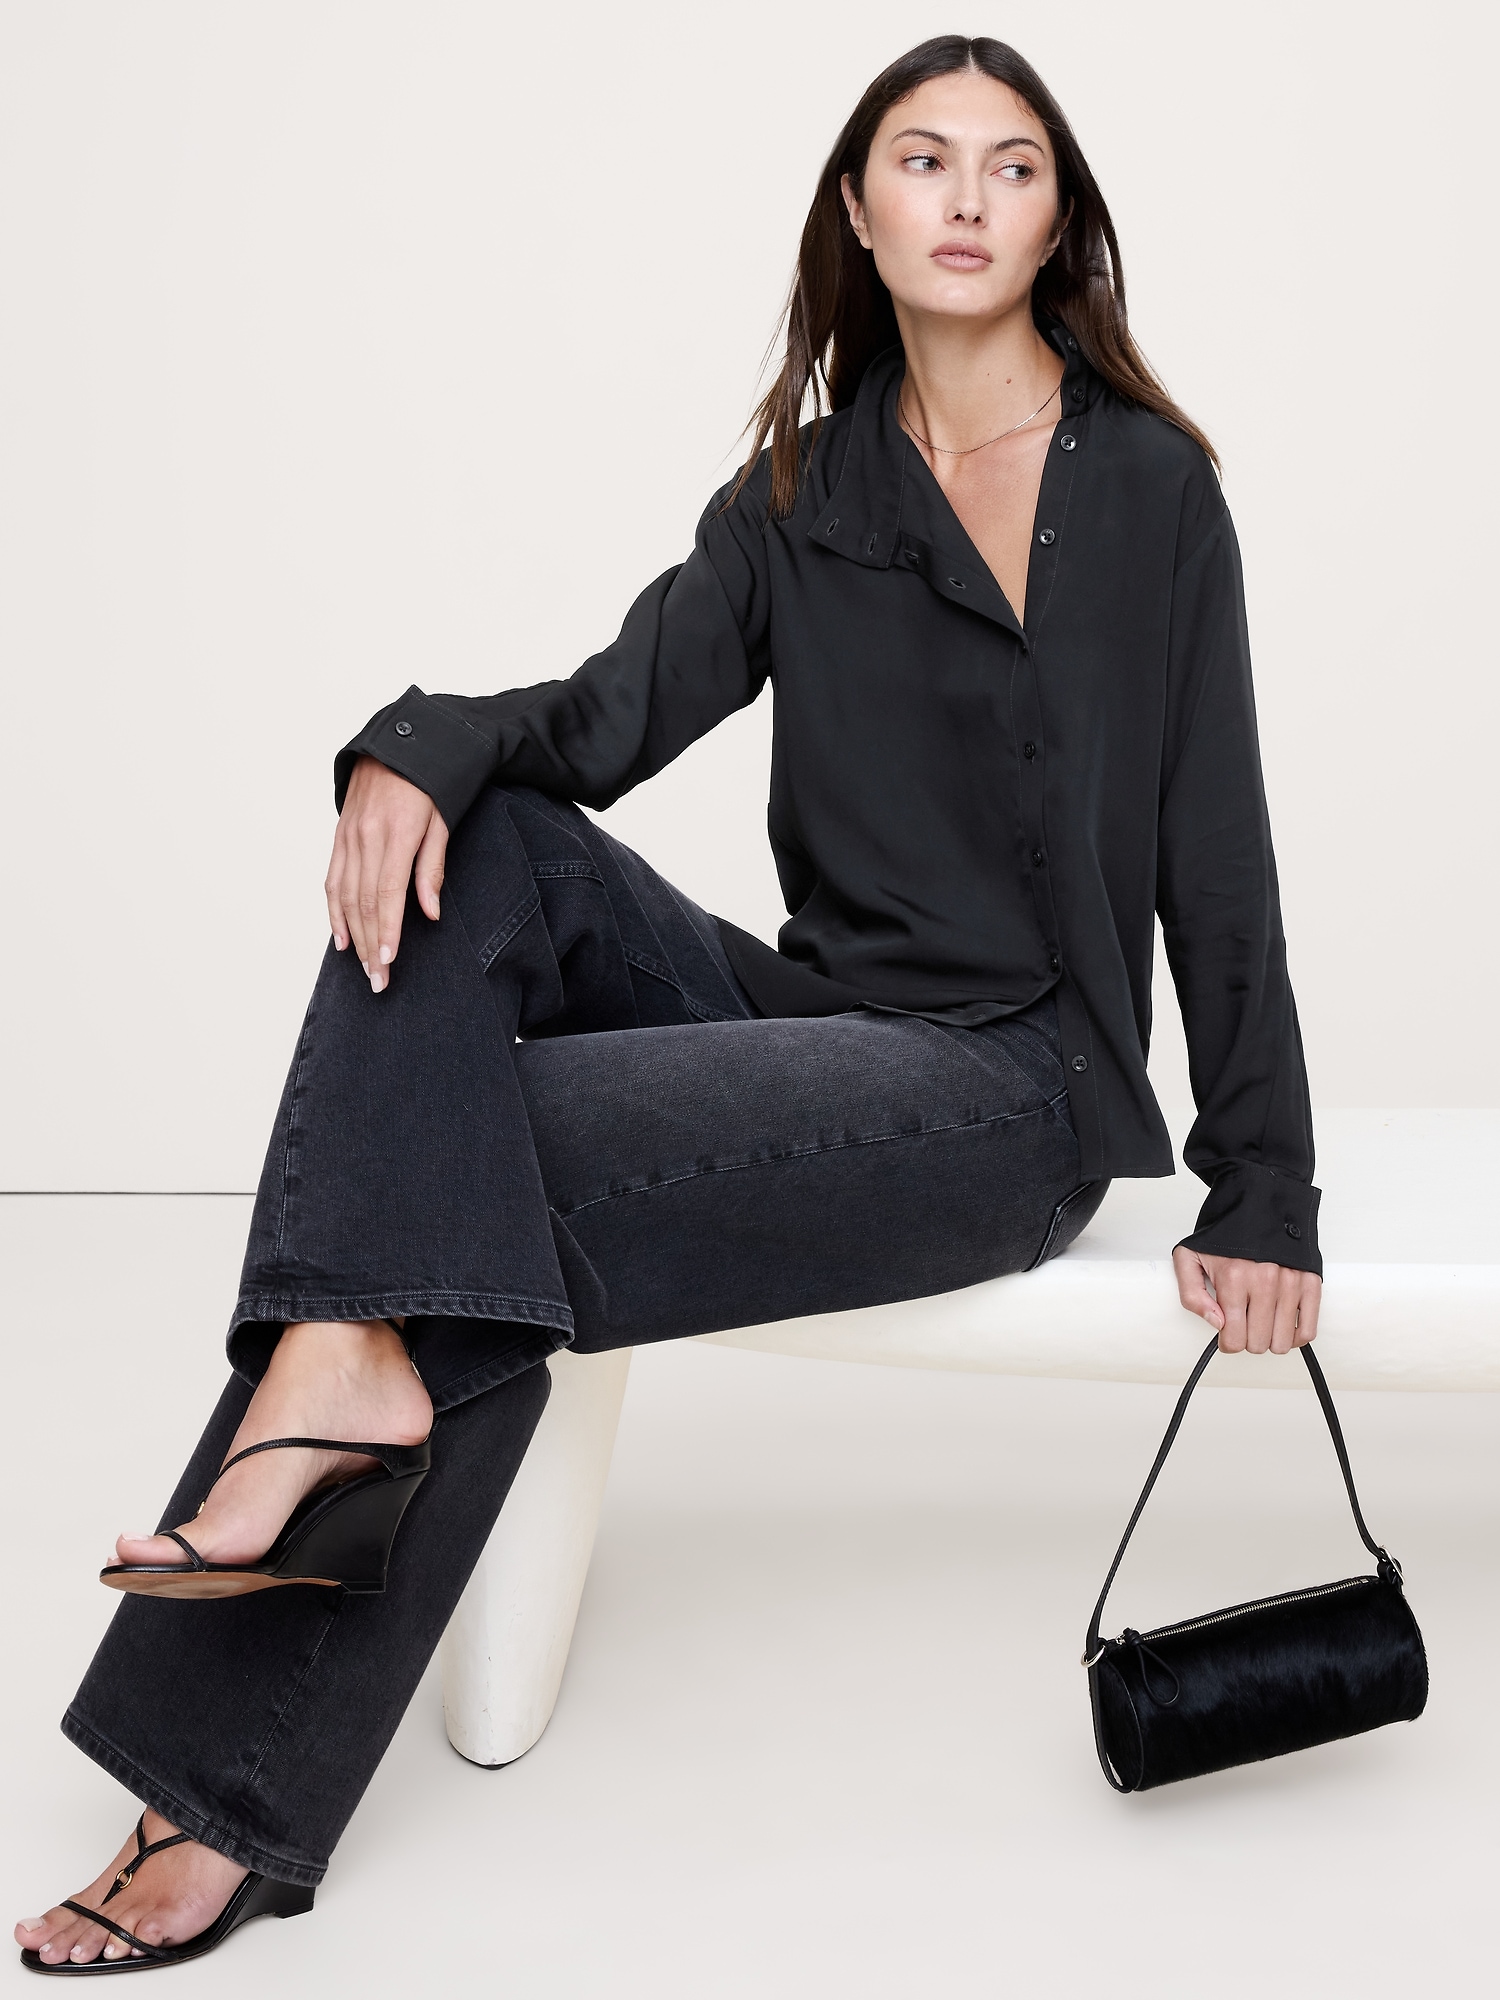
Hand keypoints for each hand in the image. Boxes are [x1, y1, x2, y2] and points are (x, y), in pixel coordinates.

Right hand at [324, 757, 447, 991]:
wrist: (399, 741)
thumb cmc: (431, 781)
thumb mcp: (442, 821)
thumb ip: (432, 868)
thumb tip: (430, 913)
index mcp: (395, 833)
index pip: (388, 893)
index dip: (388, 931)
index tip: (389, 962)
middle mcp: (365, 836)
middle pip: (365, 902)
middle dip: (372, 945)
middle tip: (379, 980)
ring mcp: (348, 835)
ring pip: (346, 895)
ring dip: (354, 935)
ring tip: (364, 966)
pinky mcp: (339, 834)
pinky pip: (332, 878)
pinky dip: (334, 910)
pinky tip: (342, 936)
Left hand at [1172, 1246, 1320, 1354]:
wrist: (1258, 1202)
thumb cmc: (1225, 1232)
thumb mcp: (1188, 1257)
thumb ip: (1191, 1295)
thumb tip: (1217, 1323)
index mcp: (1234, 1278)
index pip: (1234, 1339)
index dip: (1227, 1343)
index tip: (1227, 1334)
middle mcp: (1265, 1281)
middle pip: (1258, 1344)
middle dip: (1247, 1340)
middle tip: (1243, 1323)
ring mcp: (1291, 1283)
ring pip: (1282, 1343)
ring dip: (1270, 1339)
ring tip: (1261, 1321)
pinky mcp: (1310, 1282)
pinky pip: (1308, 1330)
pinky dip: (1295, 1335)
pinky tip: (1282, 1324)